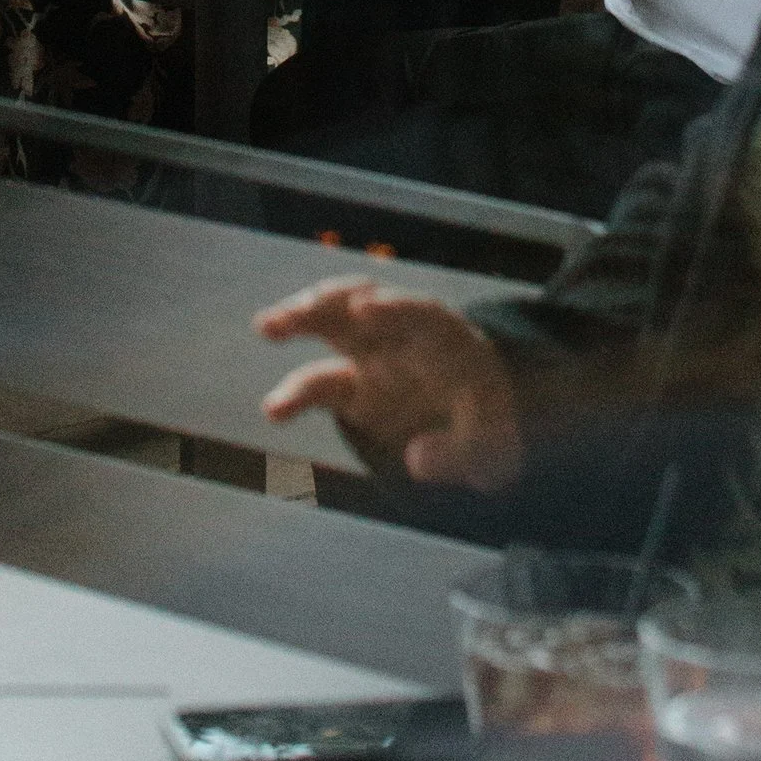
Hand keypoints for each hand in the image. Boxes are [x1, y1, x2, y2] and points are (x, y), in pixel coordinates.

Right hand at [255, 277, 523, 487]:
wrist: (482, 427)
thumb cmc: (492, 428)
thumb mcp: (493, 450)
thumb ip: (459, 455)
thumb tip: (415, 460)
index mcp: (448, 340)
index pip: (420, 314)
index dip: (393, 308)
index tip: (365, 308)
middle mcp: (404, 337)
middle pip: (364, 303)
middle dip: (332, 301)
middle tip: (303, 309)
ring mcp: (374, 355)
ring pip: (333, 325)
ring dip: (301, 321)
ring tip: (267, 327)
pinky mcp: (353, 386)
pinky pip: (321, 381)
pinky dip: (297, 393)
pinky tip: (276, 412)